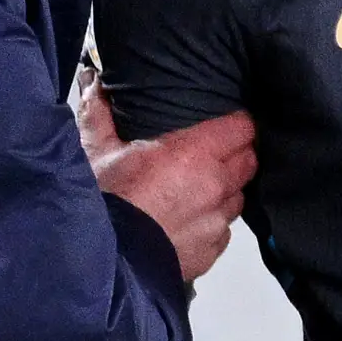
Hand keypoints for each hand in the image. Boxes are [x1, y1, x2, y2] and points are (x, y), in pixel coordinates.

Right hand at [76, 72, 255, 286]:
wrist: (103, 260)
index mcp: (194, 153)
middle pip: (247, 161)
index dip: (236, 122)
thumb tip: (94, 80)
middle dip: (235, 154)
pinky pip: (224, 229)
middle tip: (210, 153)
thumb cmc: (103, 203)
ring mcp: (217, 221)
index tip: (225, 121)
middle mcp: (215, 186)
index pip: (243, 128)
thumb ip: (100, 110)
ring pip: (238, 197)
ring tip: (196, 189)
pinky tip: (187, 220)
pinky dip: (211, 222)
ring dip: (224, 190)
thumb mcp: (96, 149)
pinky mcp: (212, 250)